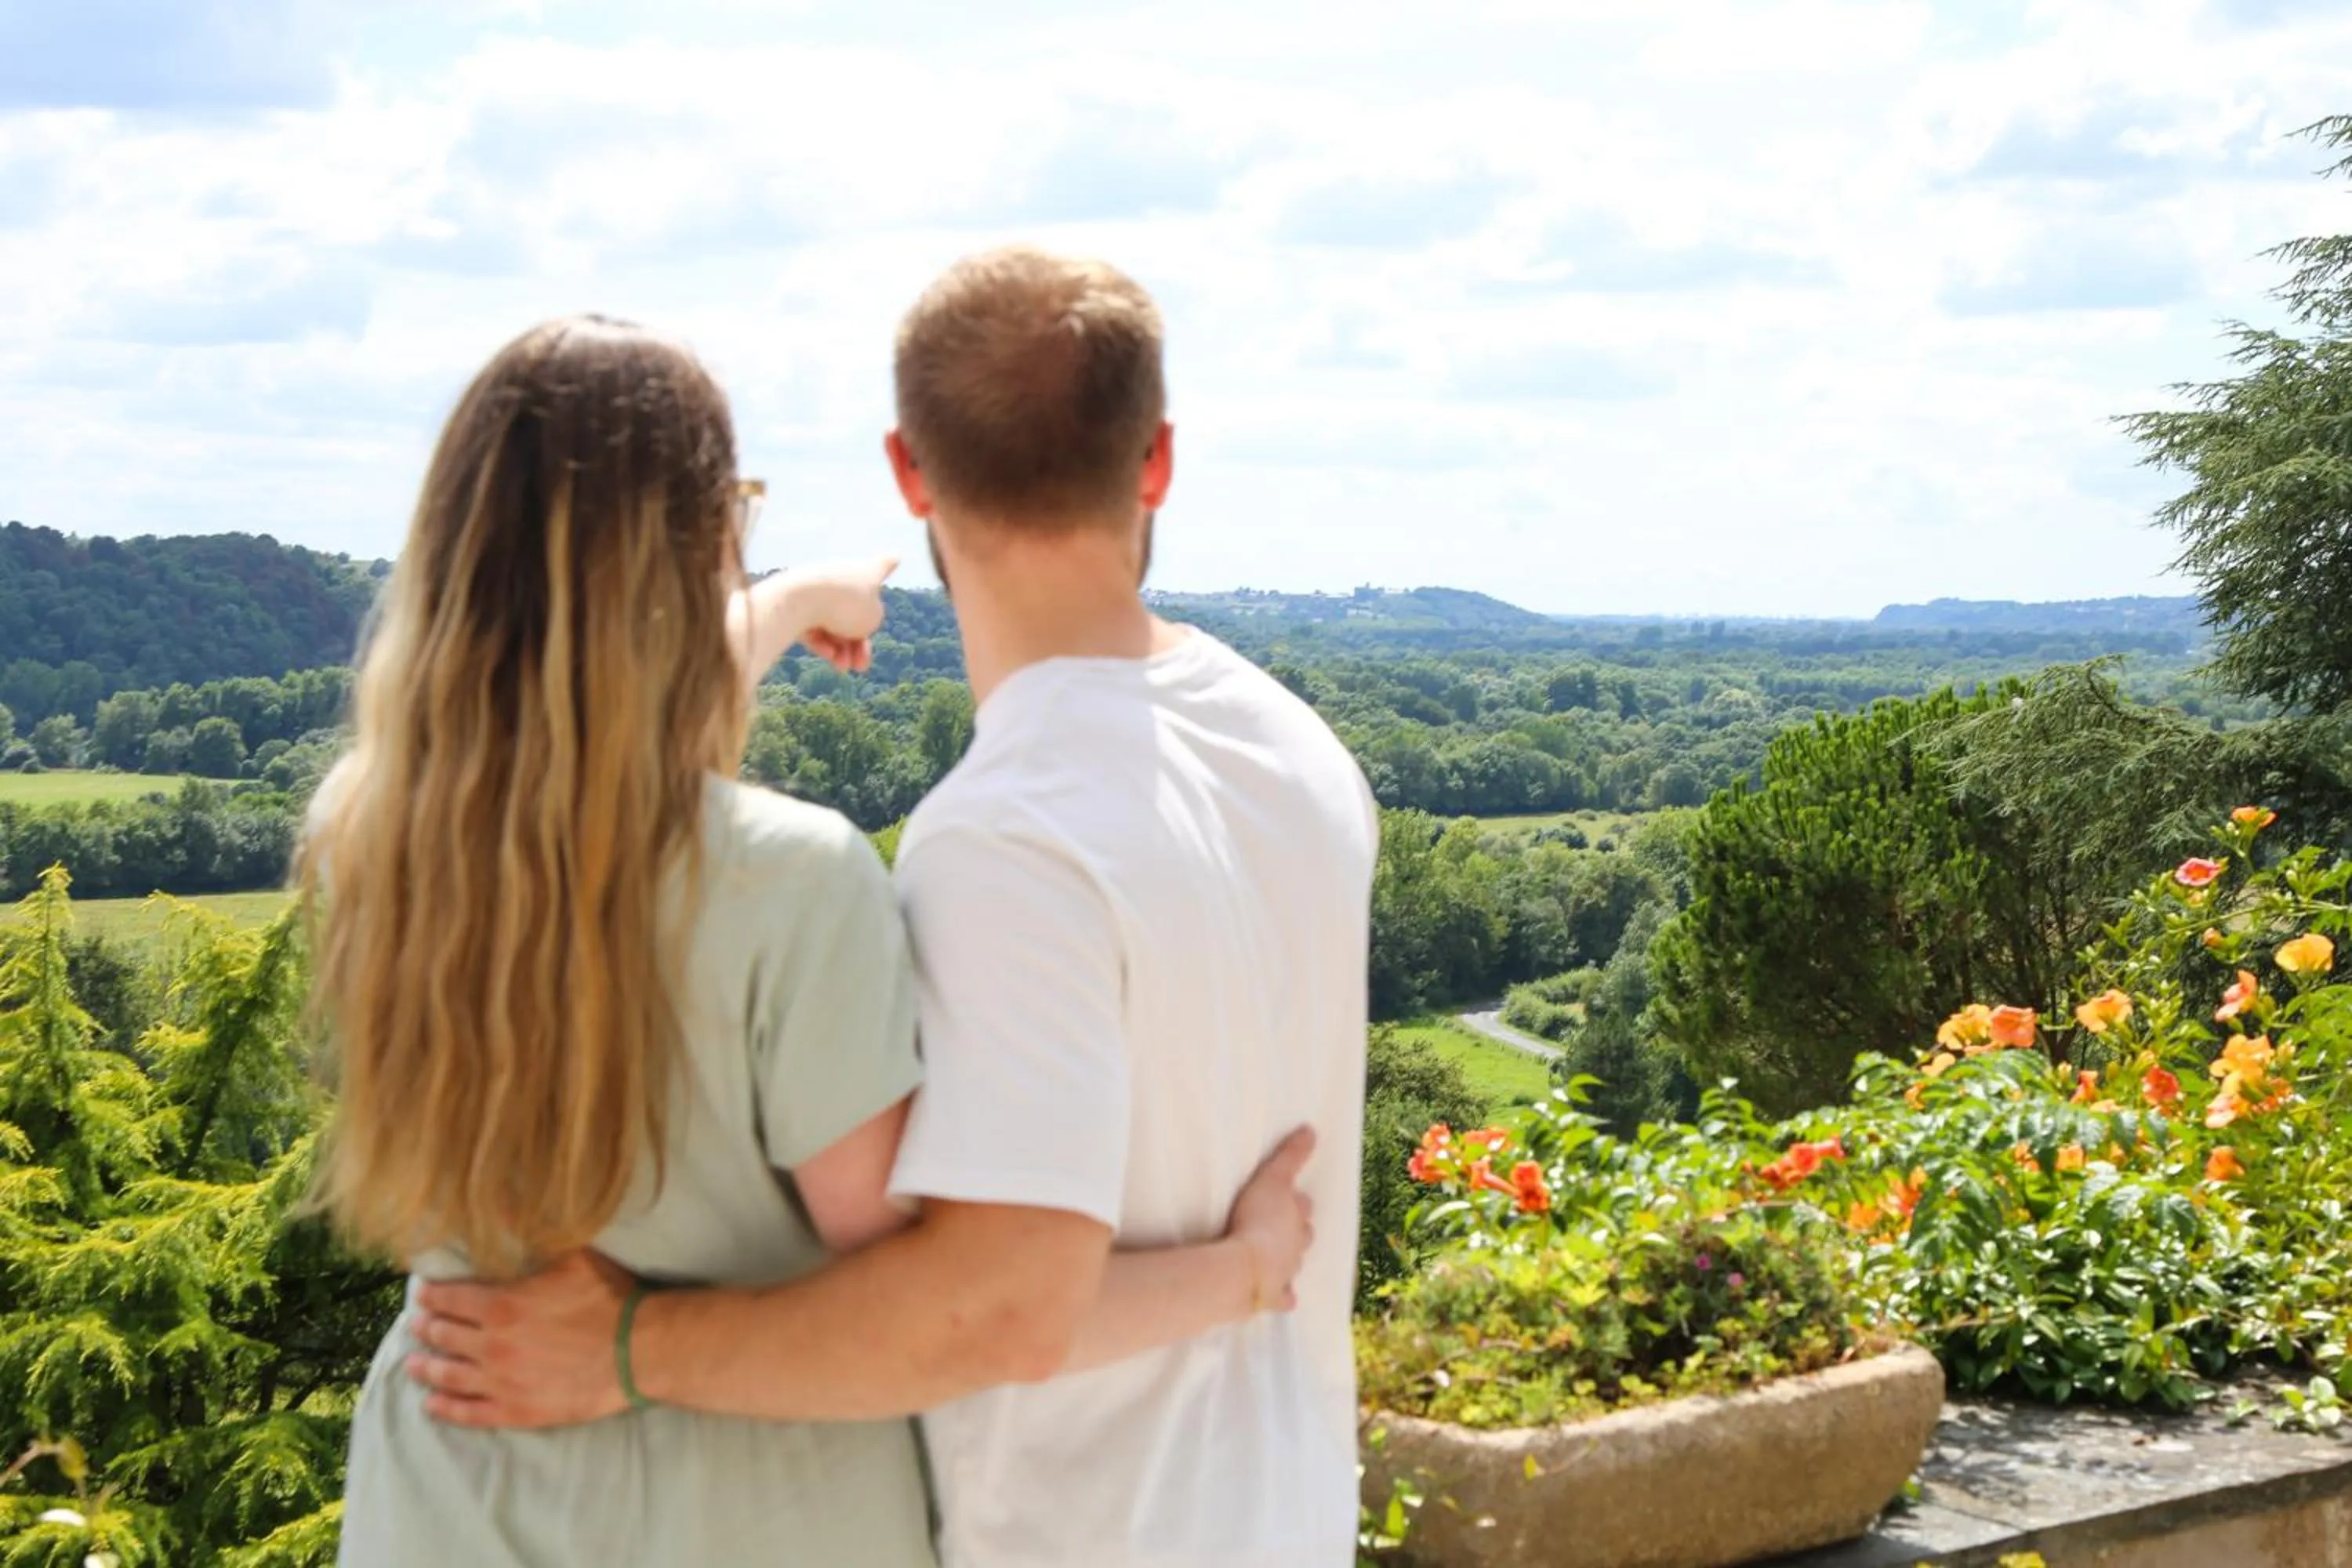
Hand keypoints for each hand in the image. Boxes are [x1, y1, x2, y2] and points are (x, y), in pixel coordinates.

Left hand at [405, 1251, 635, 1428]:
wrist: (637, 1351)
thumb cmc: (608, 1299)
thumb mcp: (571, 1254)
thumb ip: (530, 1231)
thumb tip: (498, 1202)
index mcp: (500, 1305)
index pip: (449, 1299)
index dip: (430, 1296)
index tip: (420, 1294)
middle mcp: (491, 1345)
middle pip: (444, 1336)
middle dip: (426, 1327)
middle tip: (416, 1324)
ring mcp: (500, 1382)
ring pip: (448, 1375)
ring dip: (426, 1367)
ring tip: (412, 1363)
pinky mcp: (515, 1411)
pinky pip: (468, 1412)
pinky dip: (446, 1407)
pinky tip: (433, 1403)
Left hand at [776, 557, 897, 673]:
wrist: (802, 599)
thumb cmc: (845, 604)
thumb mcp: (873, 619)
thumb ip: (869, 623)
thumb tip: (852, 627)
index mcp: (867, 572)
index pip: (882, 567)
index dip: (890, 565)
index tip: (896, 558)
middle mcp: (843, 576)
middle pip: (856, 613)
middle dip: (859, 645)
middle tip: (861, 666)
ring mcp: (819, 589)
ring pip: (834, 625)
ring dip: (842, 650)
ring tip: (842, 667)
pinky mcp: (797, 603)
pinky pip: (814, 627)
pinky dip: (821, 643)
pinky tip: (827, 655)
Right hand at [1226, 1126, 1316, 1313]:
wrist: (1246, 1267)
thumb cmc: (1257, 1219)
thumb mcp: (1272, 1178)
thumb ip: (1290, 1155)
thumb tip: (1311, 1130)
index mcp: (1297, 1220)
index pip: (1302, 1207)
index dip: (1297, 1202)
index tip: (1293, 1198)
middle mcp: (1297, 1247)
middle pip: (1302, 1236)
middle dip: (1297, 1231)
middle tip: (1284, 1226)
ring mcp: (1287, 1273)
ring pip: (1294, 1265)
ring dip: (1289, 1260)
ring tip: (1280, 1257)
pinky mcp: (1273, 1296)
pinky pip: (1283, 1298)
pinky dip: (1284, 1297)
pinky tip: (1285, 1299)